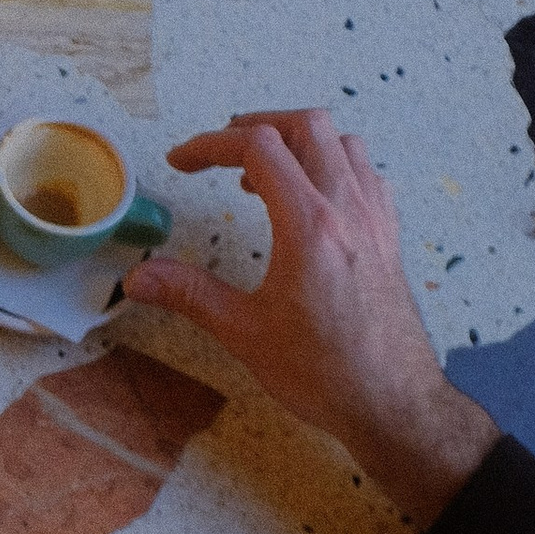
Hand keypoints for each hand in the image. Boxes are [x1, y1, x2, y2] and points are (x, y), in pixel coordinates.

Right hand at [133, 110, 495, 524]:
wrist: (397, 406)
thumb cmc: (324, 373)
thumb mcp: (246, 334)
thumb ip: (189, 294)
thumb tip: (137, 277)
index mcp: (310, 225)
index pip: (259, 146)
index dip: (211, 143)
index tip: (181, 162)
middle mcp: (349, 209)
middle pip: (307, 126)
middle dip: (258, 126)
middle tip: (223, 154)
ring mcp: (376, 221)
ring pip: (344, 143)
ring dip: (301, 143)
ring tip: (265, 176)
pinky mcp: (390, 239)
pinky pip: (367, 175)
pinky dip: (335, 167)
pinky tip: (313, 201)